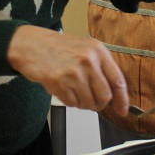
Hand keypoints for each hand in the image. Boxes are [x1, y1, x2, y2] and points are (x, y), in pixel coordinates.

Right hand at [7, 26, 128, 115]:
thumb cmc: (59, 48)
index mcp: (98, 51)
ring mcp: (73, 72)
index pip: (117, 80)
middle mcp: (88, 61)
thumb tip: (114, 96)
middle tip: (92, 102)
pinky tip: (64, 90)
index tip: (122, 110)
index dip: (122, 99)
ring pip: (88, 102)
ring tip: (75, 92)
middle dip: (99, 104)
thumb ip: (101, 68)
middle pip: (104, 96)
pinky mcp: (59, 82)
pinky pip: (72, 103)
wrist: (32, 45)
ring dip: (83, 103)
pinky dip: (70, 102)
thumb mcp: (86, 49)